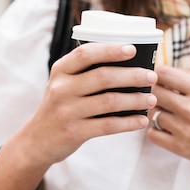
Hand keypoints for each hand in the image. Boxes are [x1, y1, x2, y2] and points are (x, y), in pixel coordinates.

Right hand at [15, 43, 157, 167]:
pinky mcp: (75, 132)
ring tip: (152, 99)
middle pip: (103, 77)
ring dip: (135, 100)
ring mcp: (67, 111)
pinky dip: (128, 123)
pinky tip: (141, 120)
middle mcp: (62, 88)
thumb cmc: (60, 106)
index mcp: (60, 70)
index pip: (86, 53)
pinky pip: (108, 125)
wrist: (37, 140)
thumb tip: (130, 64)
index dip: (110, 50)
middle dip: (133, 75)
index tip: (132, 49)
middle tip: (152, 77)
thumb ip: (86, 73)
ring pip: (110, 102)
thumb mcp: (64, 84)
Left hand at [147, 65, 189, 182]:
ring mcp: (184, 129)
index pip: (163, 74)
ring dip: (156, 112)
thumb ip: (187, 75)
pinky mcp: (179, 147)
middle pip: (154, 92)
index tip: (160, 79)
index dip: (158, 75)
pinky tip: (167, 128)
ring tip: (168, 113)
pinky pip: (152, 133)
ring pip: (151, 113)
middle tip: (163, 96)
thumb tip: (160, 70)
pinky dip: (156, 130)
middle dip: (156, 92)